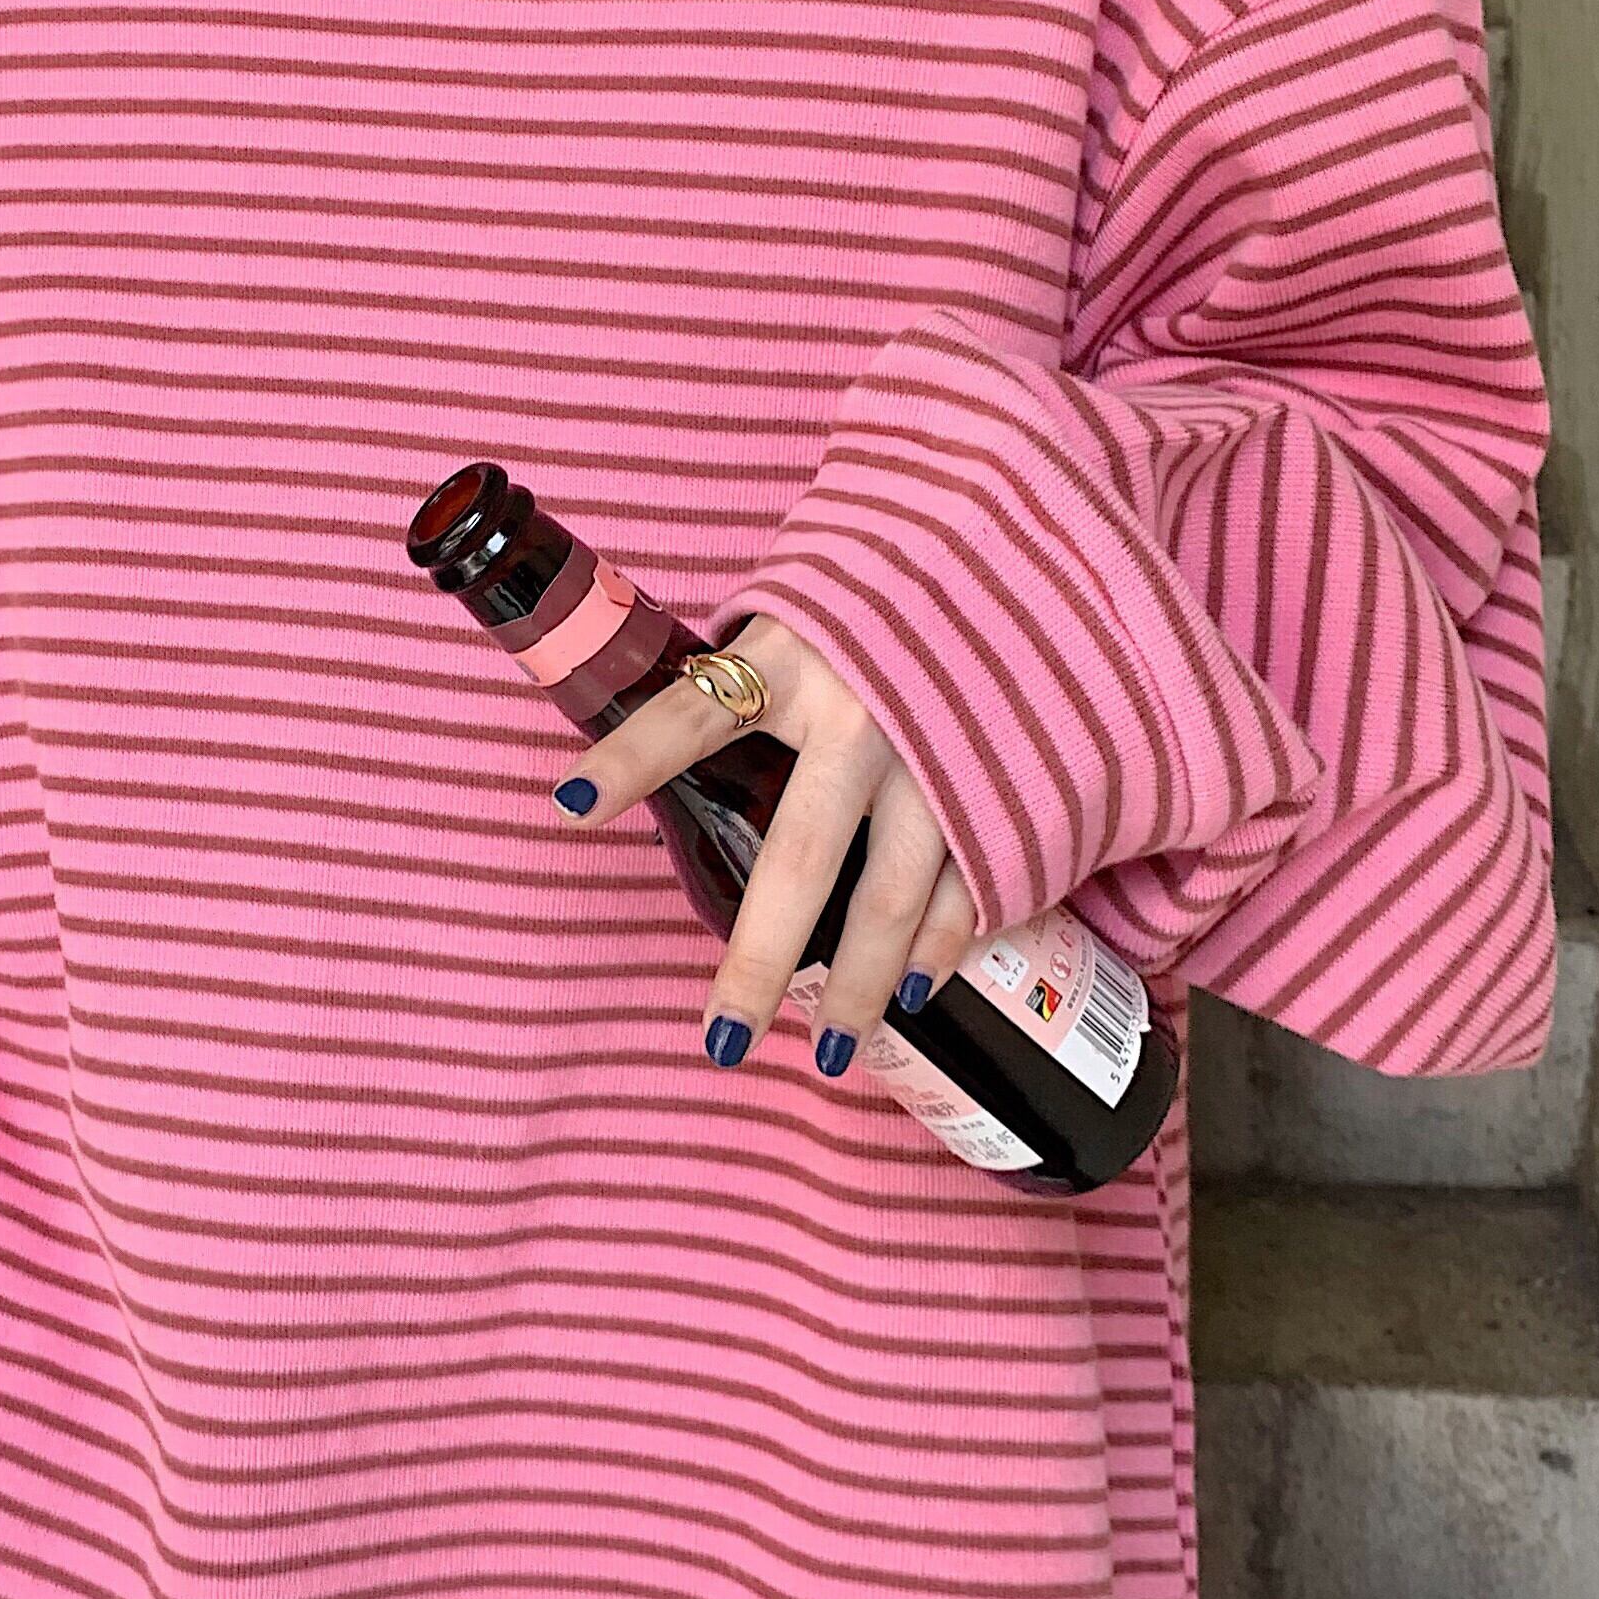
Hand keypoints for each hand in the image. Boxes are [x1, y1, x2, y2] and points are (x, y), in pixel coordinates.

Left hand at [550, 614, 978, 1077]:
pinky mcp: (1007, 785)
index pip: (694, 714)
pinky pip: (969, 885)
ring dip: (855, 984)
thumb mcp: (804, 600)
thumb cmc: (887, 584)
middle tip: (722, 1041)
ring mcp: (943, 756)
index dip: (634, 758)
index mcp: (796, 654)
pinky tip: (911, 993)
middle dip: (758, 963)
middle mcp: (866, 713)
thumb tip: (671, 740)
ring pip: (890, 897)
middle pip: (798, 861)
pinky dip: (938, 946)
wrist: (1025, 547)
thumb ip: (748, 672)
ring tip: (828, 1051)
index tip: (572, 803)